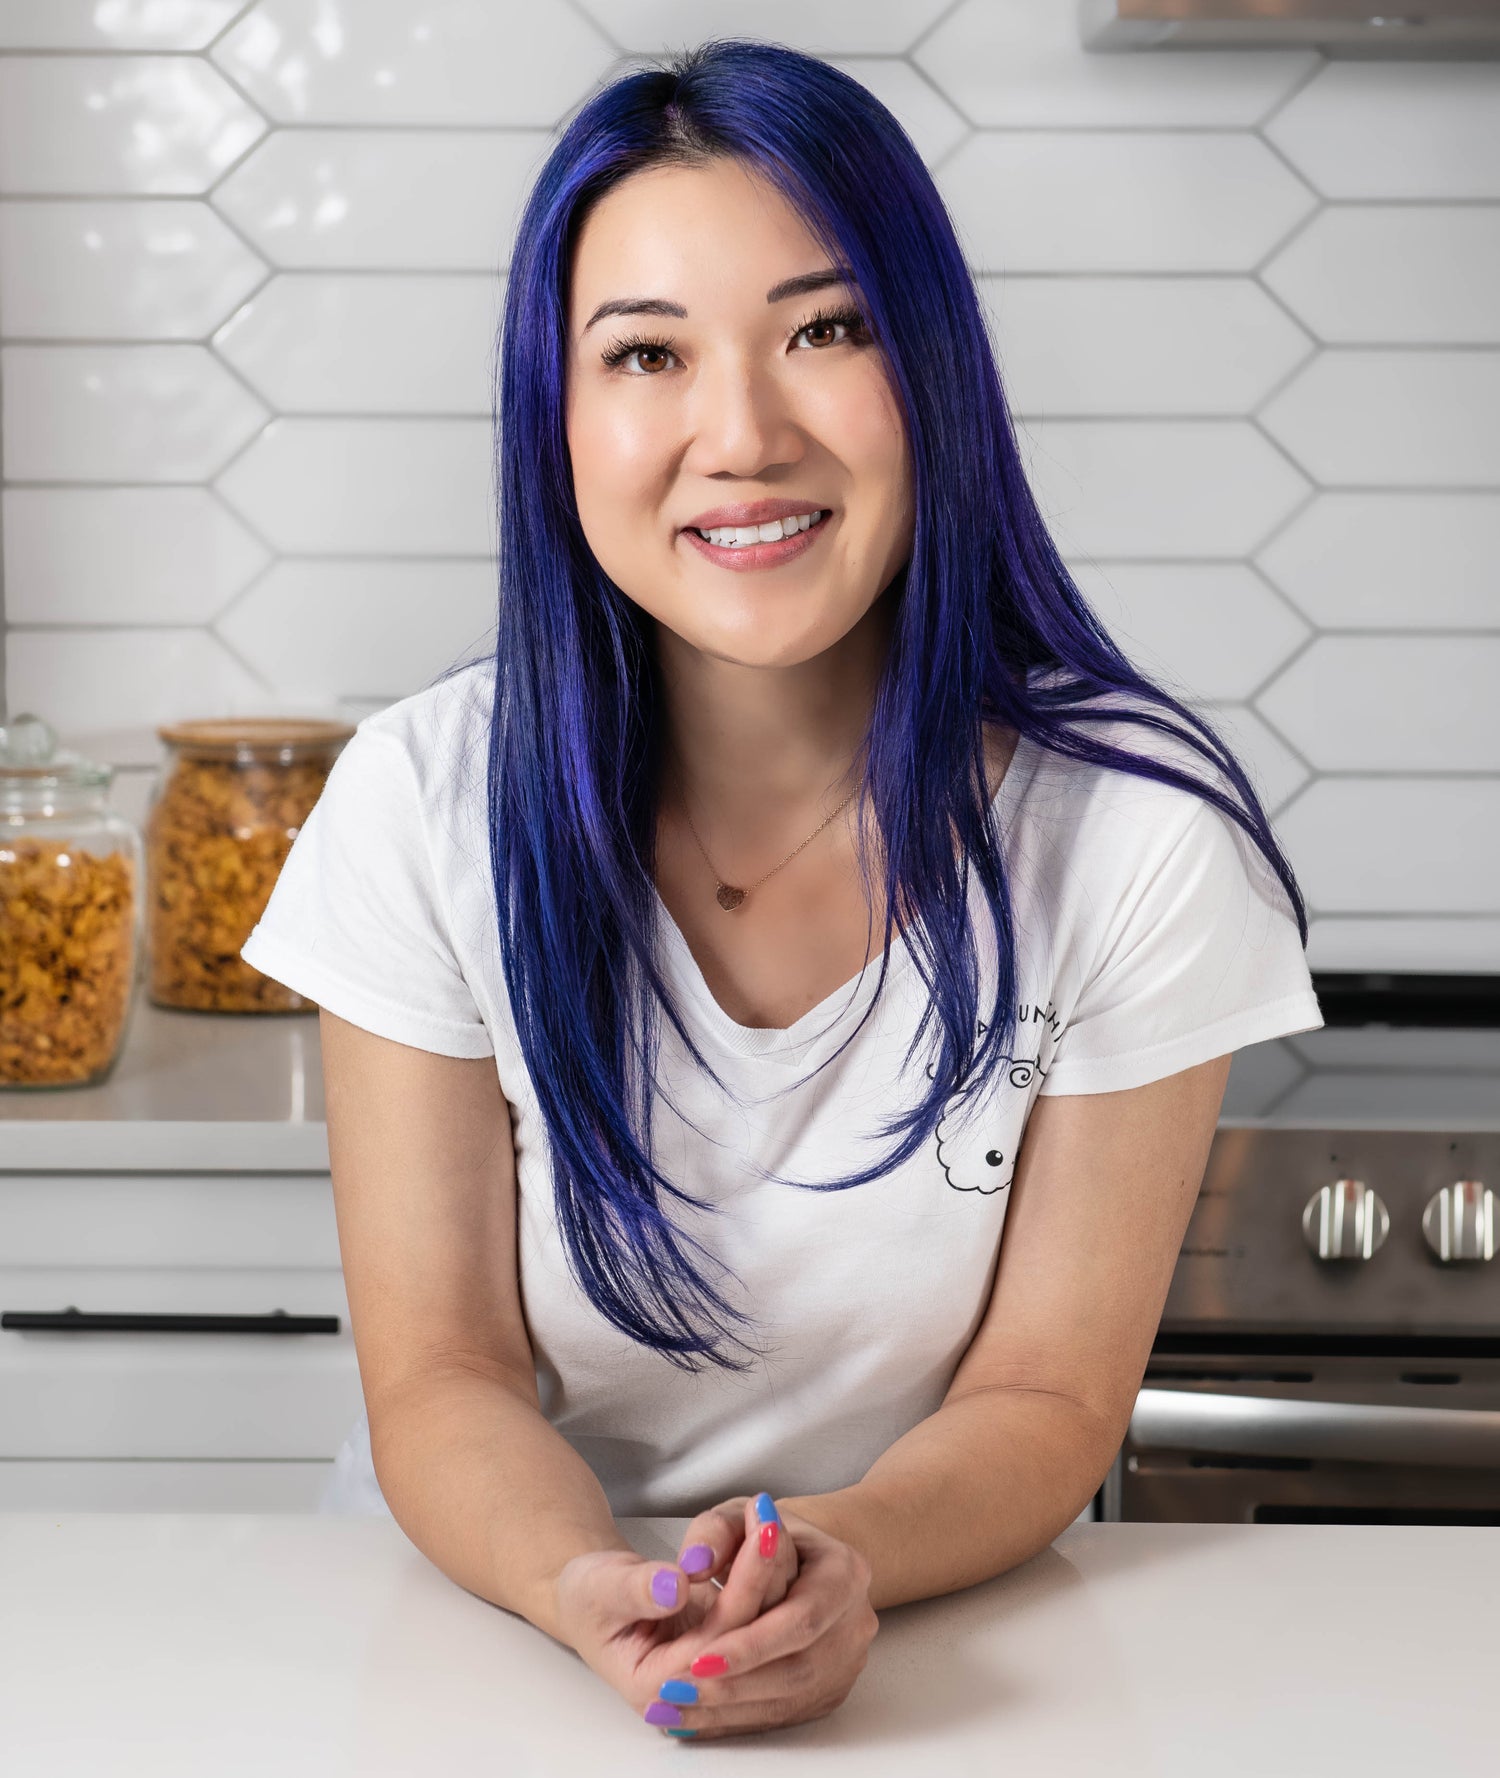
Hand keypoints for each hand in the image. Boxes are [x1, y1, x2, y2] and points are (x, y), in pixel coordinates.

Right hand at [553, 1492, 798, 1733]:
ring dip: (770, 1570)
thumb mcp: (601, 1587)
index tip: (760, 1538)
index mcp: (655, 1686)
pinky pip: (752, 1612)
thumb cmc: (588, 1595)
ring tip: (771, 1517)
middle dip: (765, 1573)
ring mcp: (708, 1667)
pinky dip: (762, 1572)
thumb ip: (637, 1590)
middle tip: (772, 1519)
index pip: (718, 1640)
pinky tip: (768, 1532)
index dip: (744, 1589)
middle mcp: (689, 1688)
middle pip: (744, 1633)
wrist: (589, 1596)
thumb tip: (675, 1587)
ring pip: (756, 1623)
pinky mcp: (720, 1642)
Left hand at [648, 1504, 877, 1740]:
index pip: (801, 1619)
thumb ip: (712, 1533)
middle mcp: (855, 1621)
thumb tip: (694, 1563)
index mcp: (844, 1572)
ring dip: (731, 1707)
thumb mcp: (734, 1517)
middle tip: (679, 1690)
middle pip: (798, 1668)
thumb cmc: (764, 1536)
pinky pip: (786, 1713)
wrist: (800, 1555)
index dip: (750, 1644)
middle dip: (735, 1684)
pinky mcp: (831, 1689)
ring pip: (791, 1699)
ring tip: (678, 1704)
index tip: (699, 1658)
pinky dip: (738, 1718)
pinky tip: (696, 1715)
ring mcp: (847, 1661)